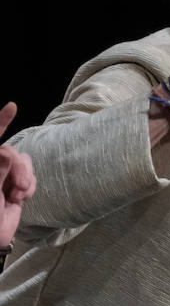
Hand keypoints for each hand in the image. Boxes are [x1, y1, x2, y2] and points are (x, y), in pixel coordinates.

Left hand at [0, 102, 36, 248]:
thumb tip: (6, 151)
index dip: (1, 121)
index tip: (11, 107)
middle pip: (11, 152)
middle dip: (19, 168)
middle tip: (20, 188)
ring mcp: (5, 175)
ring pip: (24, 162)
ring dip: (25, 178)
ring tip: (19, 195)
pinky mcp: (17, 185)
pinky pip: (31, 175)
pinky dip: (30, 186)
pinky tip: (22, 198)